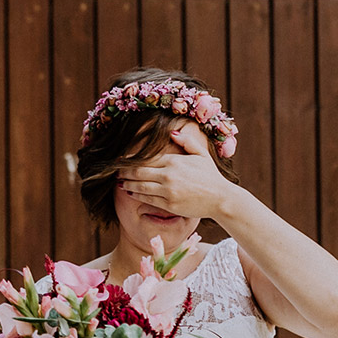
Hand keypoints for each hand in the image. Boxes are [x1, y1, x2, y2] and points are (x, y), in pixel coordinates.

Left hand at [117, 125, 238, 219]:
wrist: (221, 198)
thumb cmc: (211, 176)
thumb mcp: (201, 154)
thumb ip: (186, 142)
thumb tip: (171, 133)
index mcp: (174, 161)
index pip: (147, 159)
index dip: (132, 160)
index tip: (122, 160)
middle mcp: (169, 175)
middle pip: (139, 172)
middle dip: (124, 172)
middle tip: (116, 172)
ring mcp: (168, 191)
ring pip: (140, 187)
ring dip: (127, 184)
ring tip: (120, 183)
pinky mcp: (169, 204)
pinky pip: (148, 199)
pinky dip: (137, 195)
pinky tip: (131, 192)